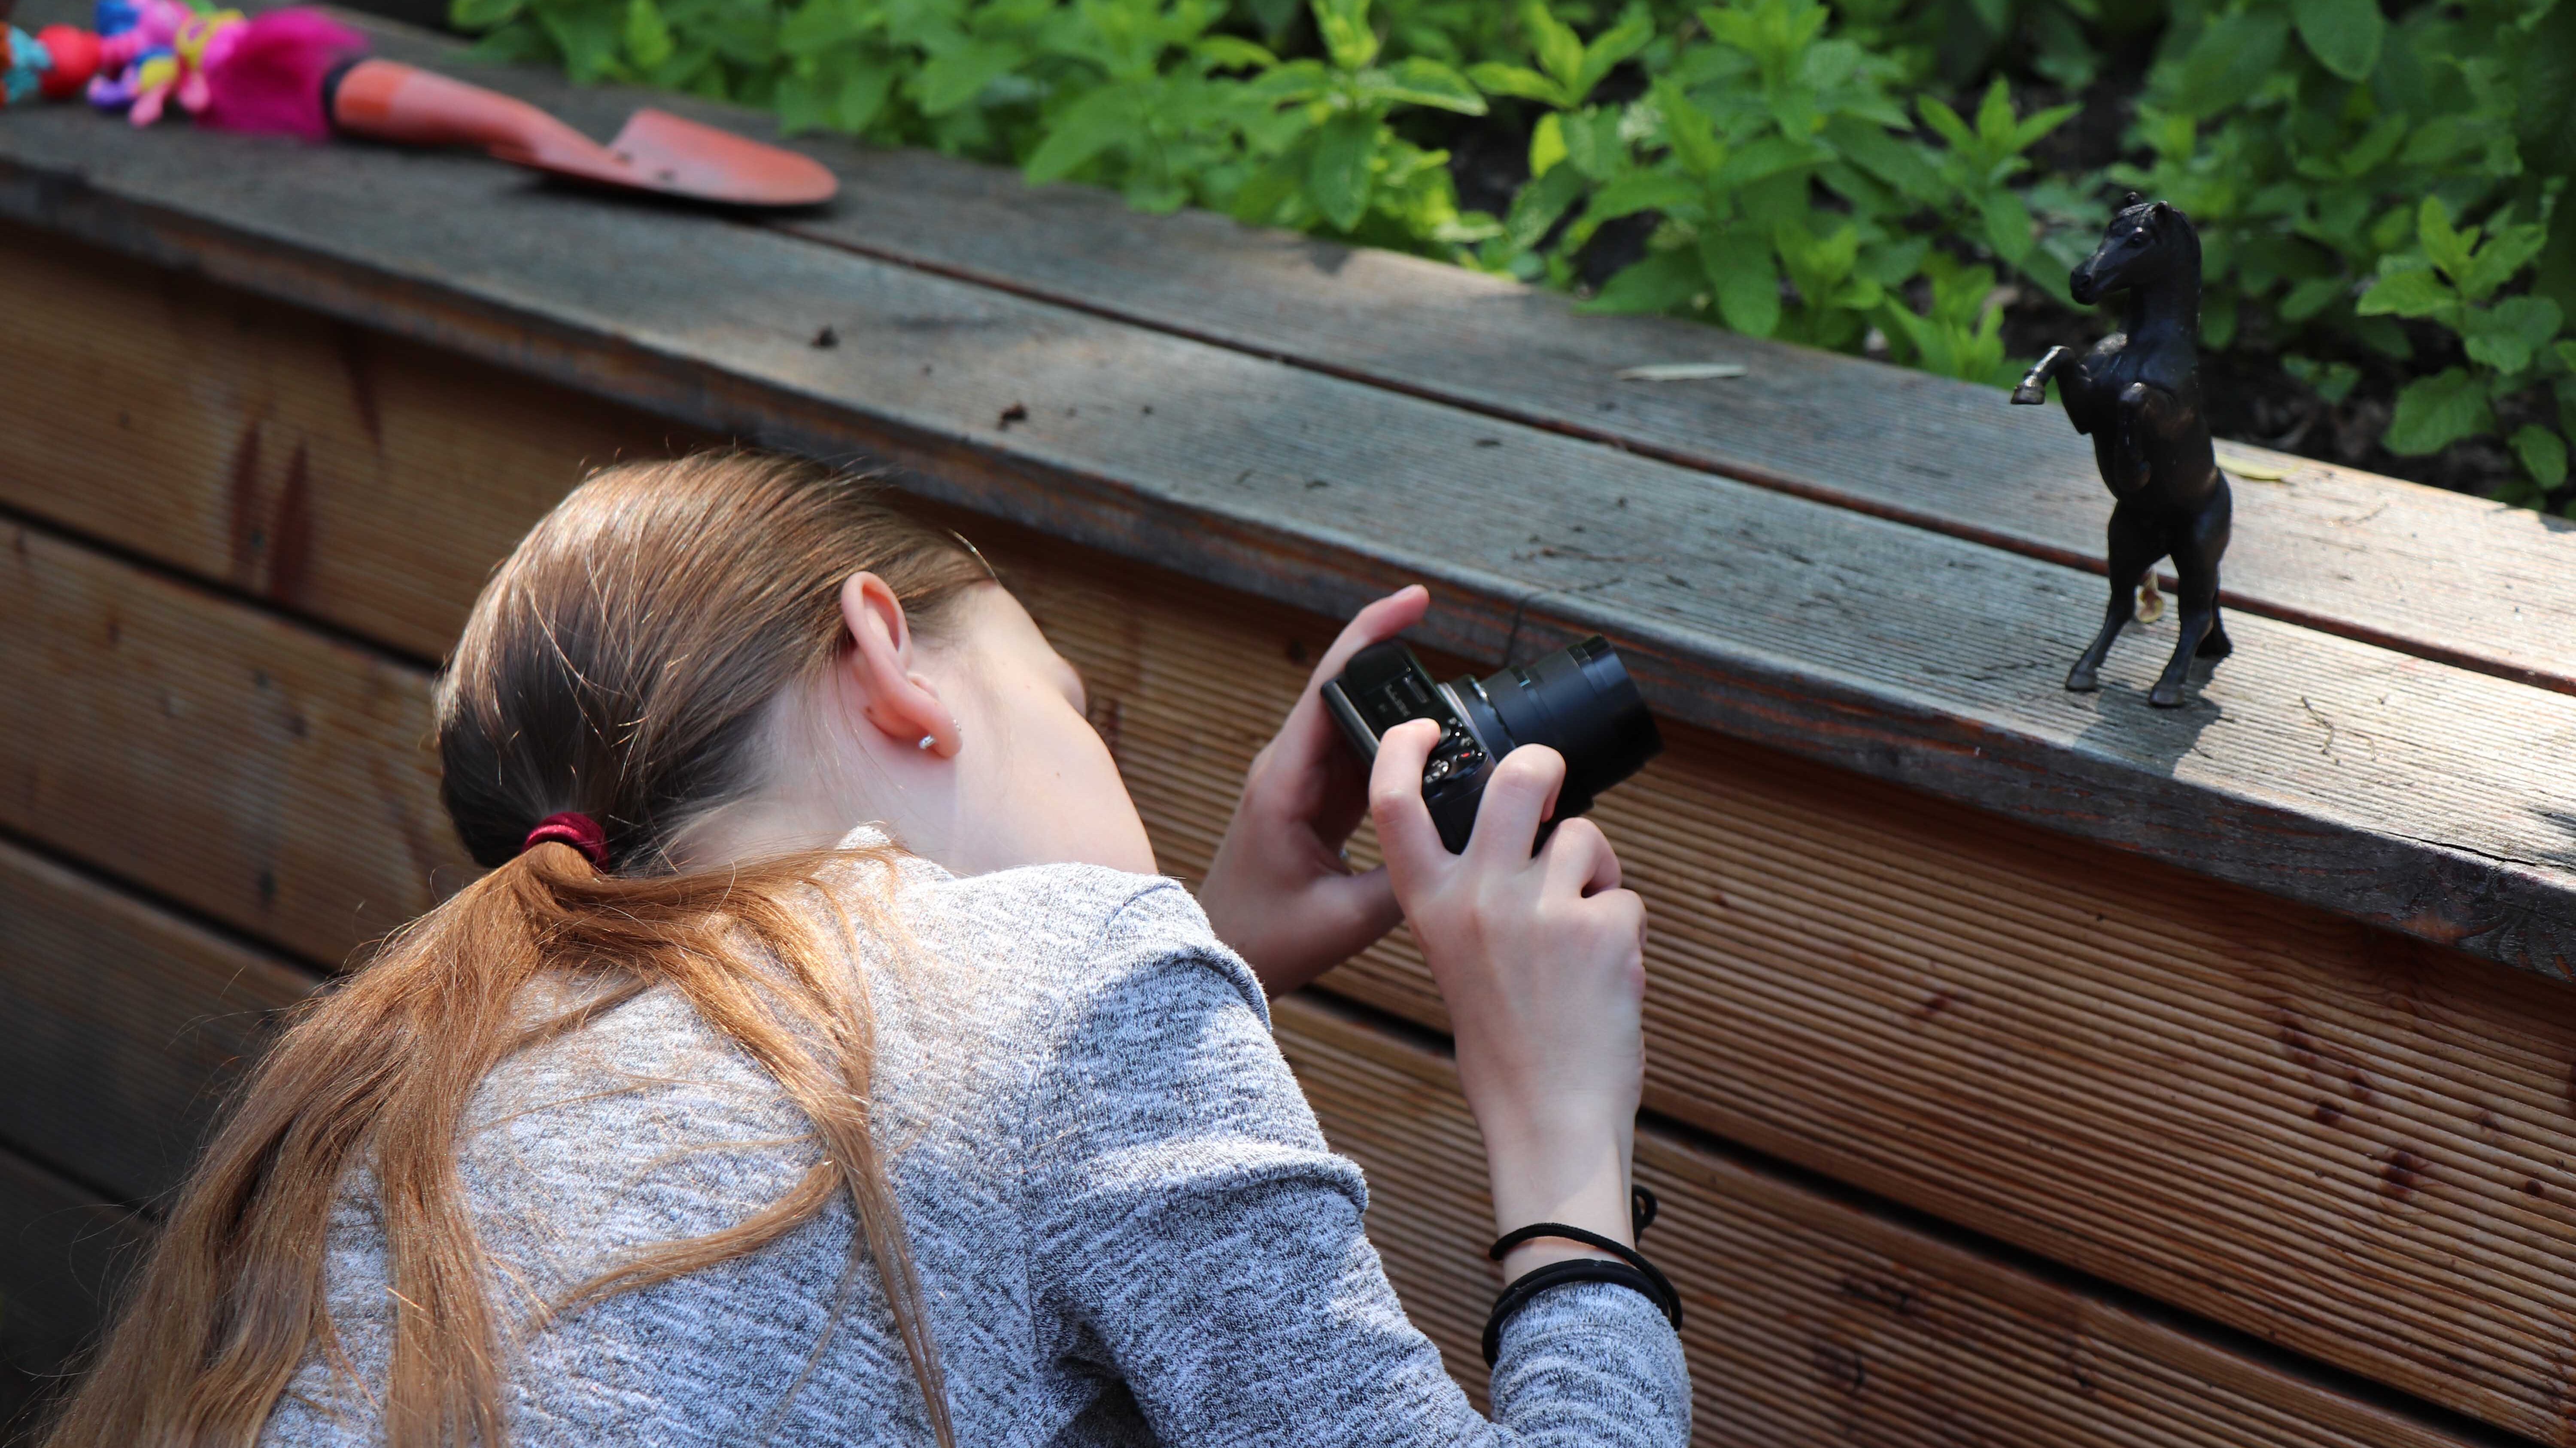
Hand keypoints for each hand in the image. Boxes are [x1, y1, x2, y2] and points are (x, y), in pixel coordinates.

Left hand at [1200, 585, 1430, 996]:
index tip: (1414, 600)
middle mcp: (1290, 768)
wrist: (1218, 958)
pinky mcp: (1315, 801)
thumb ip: (1407, 881)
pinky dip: (1397, 752)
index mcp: (1285, 781)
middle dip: (1399, 667)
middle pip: (1347, 694)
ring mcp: (1302, 782)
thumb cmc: (1266, 940)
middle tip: (1458, 661)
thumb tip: (1465, 848)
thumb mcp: (1345, 920)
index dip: (1370, 634)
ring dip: (1403, 715)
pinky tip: (1435, 754)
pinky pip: (1361, 759)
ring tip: (1459, 714)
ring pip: (1359, 727)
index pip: (1329, 685)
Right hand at [1369, 722, 1647, 1279]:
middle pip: (1516, 777)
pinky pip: (1624, 895)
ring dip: (1595, 874)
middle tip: (1549, 782)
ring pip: (1585, 838)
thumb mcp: (1458, 958)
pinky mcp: (1600, 927)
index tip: (1423, 726)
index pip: (1394, 804)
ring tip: (1582, 935)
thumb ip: (1473, 894)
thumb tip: (1521, 831)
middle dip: (1544, 766)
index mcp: (1429, 906)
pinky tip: (1605, 974)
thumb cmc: (1508, 1045)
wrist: (1546, 1118)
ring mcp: (1540, 909)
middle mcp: (1477, 897)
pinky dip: (1623, 928)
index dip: (1405, 748)